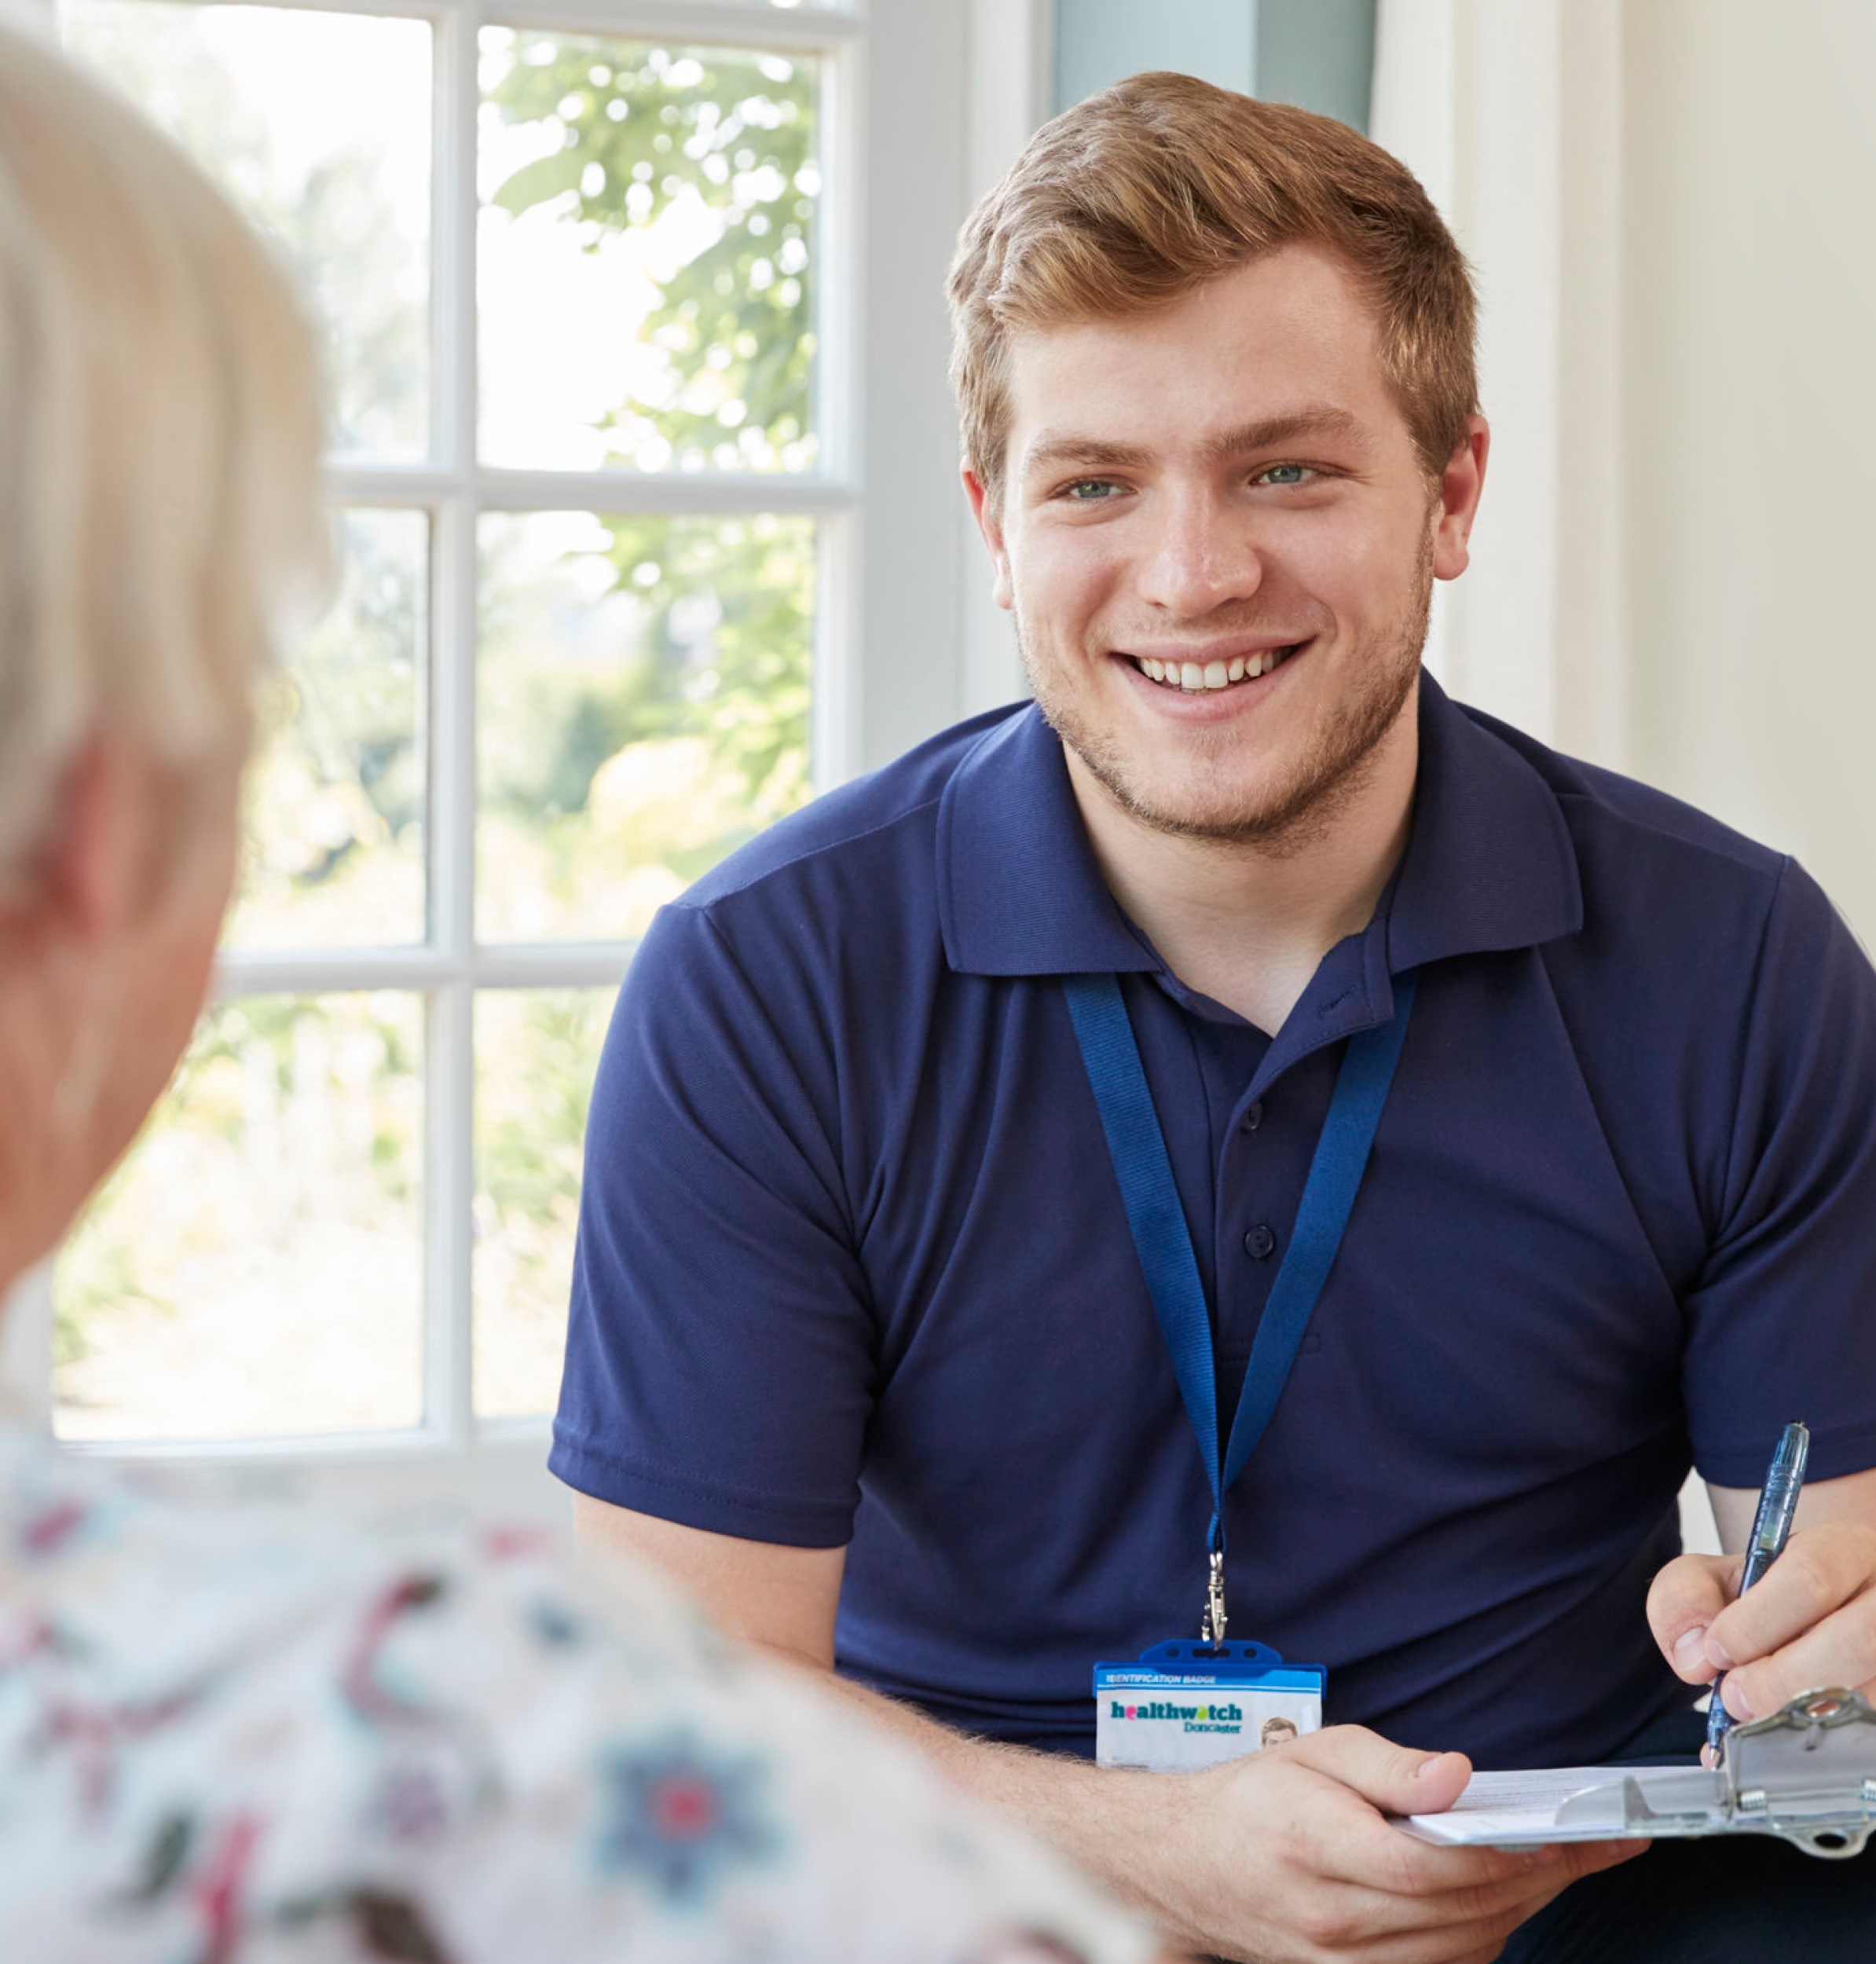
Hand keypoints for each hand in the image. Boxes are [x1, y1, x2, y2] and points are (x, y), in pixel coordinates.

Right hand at [1150, 1726, 1642, 1963]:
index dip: (1510, 1851)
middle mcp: (1331, 1919)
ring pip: (1462, 1949)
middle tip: (1593, 1845)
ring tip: (1558, 1867)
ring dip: (1521, 1910)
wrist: (1185, 1866)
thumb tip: (1459, 1776)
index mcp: (1316, 1847)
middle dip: (1541, 1878)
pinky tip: (1501, 1904)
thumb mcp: (1314, 1751)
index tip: (1571, 1831)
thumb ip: (1389, 1766)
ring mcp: (1341, 1963)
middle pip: (1462, 1911)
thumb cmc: (1253, 1801)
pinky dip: (1483, 1940)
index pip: (1433, 1867)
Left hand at [1649, 1520, 1875, 1748]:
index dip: (1755, 1623)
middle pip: (1855, 1641)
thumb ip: (1685, 1598)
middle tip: (1736, 1696)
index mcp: (1843, 1550)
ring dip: (1805, 1715)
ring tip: (1759, 1714)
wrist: (1813, 1615)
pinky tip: (1781, 1743)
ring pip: (1869, 1695)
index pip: (1809, 1578)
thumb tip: (1696, 1656)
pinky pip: (1868, 1731)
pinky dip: (1824, 1744)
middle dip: (1781, 1678)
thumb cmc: (1765, 1595)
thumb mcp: (1712, 1577)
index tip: (1718, 1651)